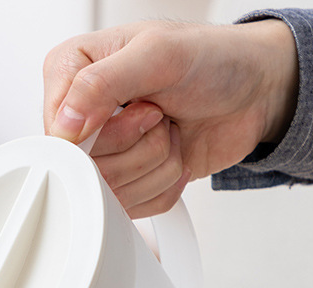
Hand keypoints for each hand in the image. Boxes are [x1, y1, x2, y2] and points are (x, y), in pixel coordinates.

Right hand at [43, 19, 298, 216]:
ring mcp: (104, 153)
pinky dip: (164, 186)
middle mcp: (81, 116)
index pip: (58, 134)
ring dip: (156, 164)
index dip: (102, 135)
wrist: (255, 90)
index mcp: (72, 72)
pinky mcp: (126, 182)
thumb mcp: (157, 54)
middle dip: (138, 147)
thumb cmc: (211, 59)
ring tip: (169, 130)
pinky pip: (133, 208)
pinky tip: (173, 153)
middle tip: (159, 116)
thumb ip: (100, 84)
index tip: (142, 110)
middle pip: (86, 169)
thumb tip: (64, 125)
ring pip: (111, 193)